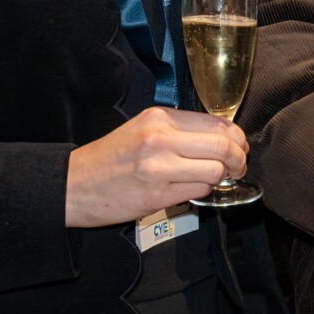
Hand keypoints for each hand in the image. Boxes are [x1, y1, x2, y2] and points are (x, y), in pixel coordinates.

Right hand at [63, 105, 245, 225]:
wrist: (74, 185)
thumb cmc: (111, 158)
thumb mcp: (142, 129)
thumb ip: (179, 130)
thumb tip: (221, 137)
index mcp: (160, 118)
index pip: (216, 124)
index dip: (236, 138)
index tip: (239, 147)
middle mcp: (160, 138)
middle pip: (222, 146)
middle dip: (238, 159)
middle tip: (237, 167)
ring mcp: (158, 167)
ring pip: (215, 170)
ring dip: (221, 178)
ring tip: (216, 180)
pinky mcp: (156, 195)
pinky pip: (199, 191)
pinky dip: (203, 191)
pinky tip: (193, 189)